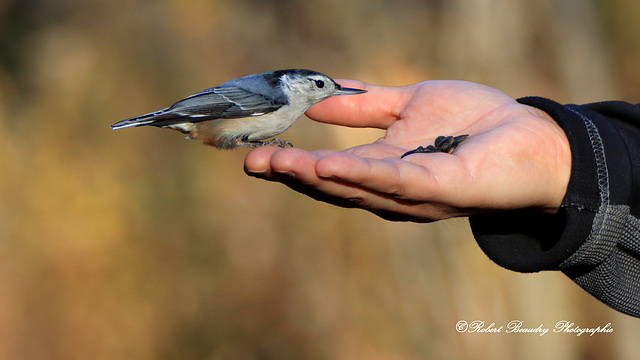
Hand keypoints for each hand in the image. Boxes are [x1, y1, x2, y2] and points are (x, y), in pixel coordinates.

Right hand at [244, 80, 570, 221]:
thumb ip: (364, 107)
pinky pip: (396, 182)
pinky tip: (328, 164)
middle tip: (253, 161)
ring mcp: (415, 194)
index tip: (255, 152)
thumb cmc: (474, 122)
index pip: (329, 170)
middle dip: (292, 174)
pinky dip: (361, 174)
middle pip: (333, 185)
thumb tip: (316, 102)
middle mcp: (391, 190)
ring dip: (315, 177)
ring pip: (356, 188)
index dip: (292, 163)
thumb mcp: (408, 106)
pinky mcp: (441, 188)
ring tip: (277, 163)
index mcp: (382, 169)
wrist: (531, 135)